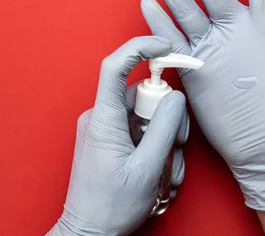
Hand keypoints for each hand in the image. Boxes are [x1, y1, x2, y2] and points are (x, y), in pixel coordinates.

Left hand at [48, 37, 188, 235]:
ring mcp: (102, 128)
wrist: (87, 230)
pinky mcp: (107, 138)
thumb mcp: (147, 169)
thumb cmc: (111, 206)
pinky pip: (136, 128)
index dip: (140, 48)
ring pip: (142, 114)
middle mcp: (99, 117)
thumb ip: (164, 129)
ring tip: (164, 170)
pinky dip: (152, 143)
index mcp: (103, 119)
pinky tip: (157, 169)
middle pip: (140, 95)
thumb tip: (177, 97)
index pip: (115, 66)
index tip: (165, 46)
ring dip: (160, 137)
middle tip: (174, 148)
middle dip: (164, 117)